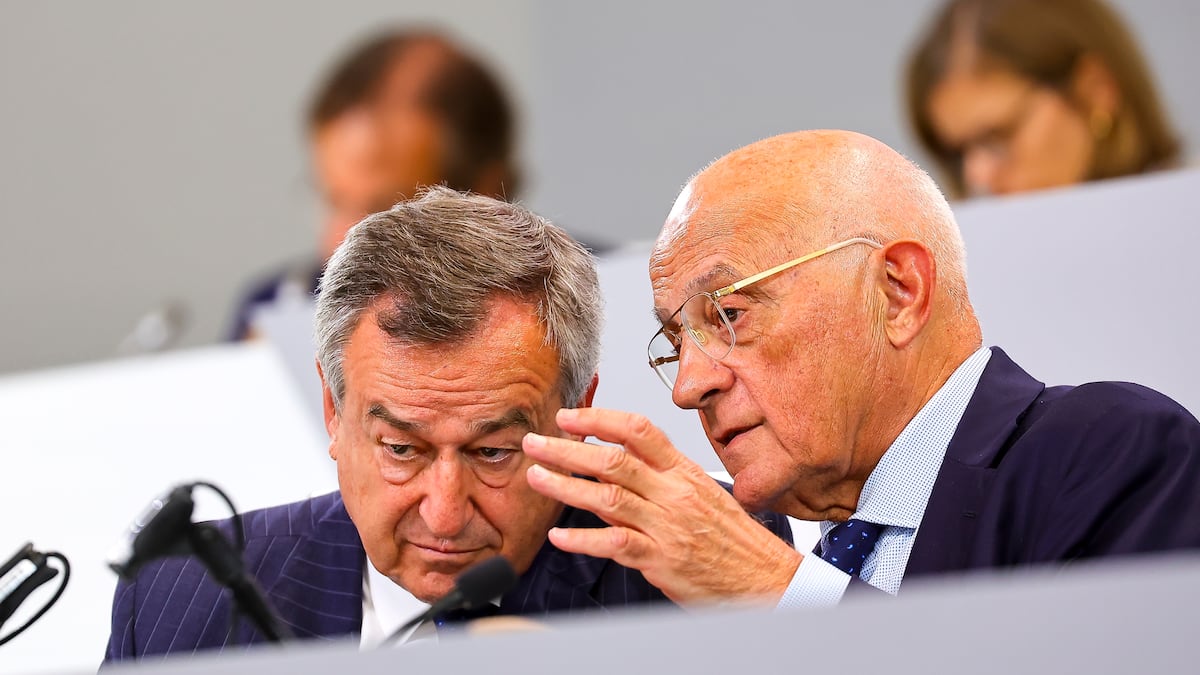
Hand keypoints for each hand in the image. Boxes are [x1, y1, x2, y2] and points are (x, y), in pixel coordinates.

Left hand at [523, 407, 801, 604]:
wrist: (762, 575)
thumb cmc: (729, 535)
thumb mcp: (700, 491)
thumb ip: (659, 475)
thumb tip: (614, 457)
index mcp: (682, 471)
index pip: (637, 430)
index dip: (598, 419)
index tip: (567, 416)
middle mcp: (672, 492)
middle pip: (612, 460)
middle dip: (567, 449)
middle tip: (534, 442)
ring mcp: (666, 526)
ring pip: (607, 497)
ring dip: (564, 486)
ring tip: (535, 477)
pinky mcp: (660, 560)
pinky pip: (615, 544)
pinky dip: (582, 540)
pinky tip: (559, 536)